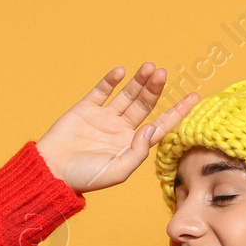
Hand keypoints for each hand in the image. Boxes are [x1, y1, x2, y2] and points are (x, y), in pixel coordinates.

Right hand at [34, 62, 200, 194]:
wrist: (51, 171)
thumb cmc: (85, 178)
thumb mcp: (117, 171)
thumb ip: (137, 152)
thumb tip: (153, 128)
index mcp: (131, 146)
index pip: (161, 125)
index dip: (177, 111)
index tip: (194, 97)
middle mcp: (120, 129)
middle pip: (144, 105)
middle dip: (154, 88)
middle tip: (162, 73)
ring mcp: (103, 118)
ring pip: (127, 95)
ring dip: (138, 81)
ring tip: (150, 67)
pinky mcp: (85, 109)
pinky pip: (101, 91)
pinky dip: (111, 80)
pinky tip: (121, 72)